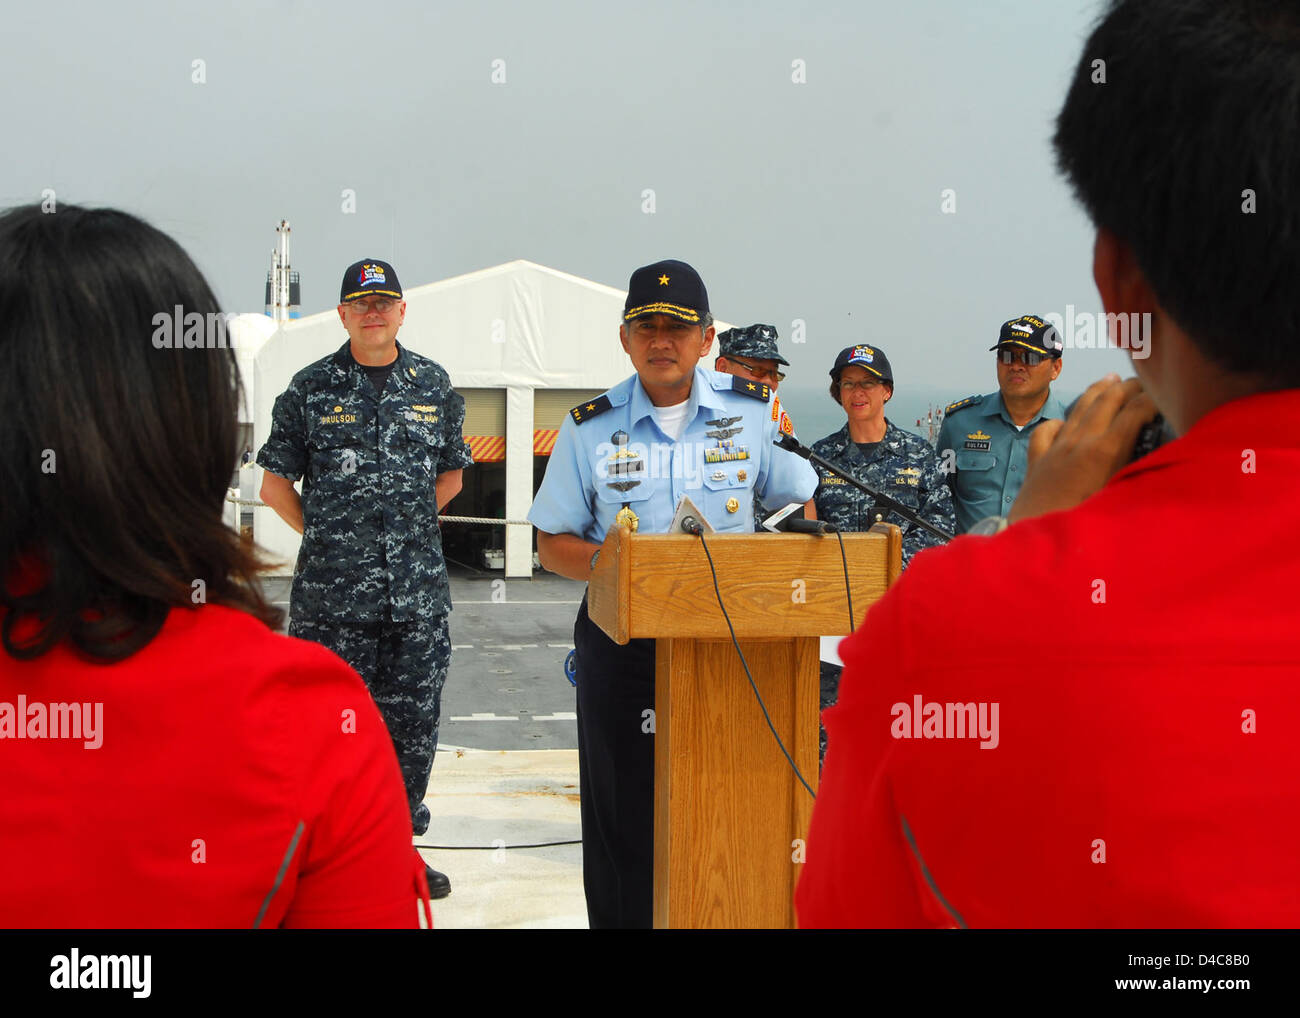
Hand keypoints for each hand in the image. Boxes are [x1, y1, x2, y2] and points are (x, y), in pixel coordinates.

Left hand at [1007, 375, 1157, 523]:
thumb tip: (1161, 463)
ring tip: (1110, 379)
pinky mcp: (1037, 460)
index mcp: (1104, 451)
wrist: (1034, 536)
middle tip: (1144, 381)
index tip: (1165, 394)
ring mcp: (1056, 449)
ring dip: (1097, 391)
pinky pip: (1045, 432)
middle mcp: (1079, 442)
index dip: (1152, 399)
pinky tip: (1062, 422)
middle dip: (1127, 387)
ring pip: (1078, 409)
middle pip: (1107, 402)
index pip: (1134, 412)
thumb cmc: (1082, 523)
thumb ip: (1139, 475)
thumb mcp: (1120, 499)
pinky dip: (1056, 422)